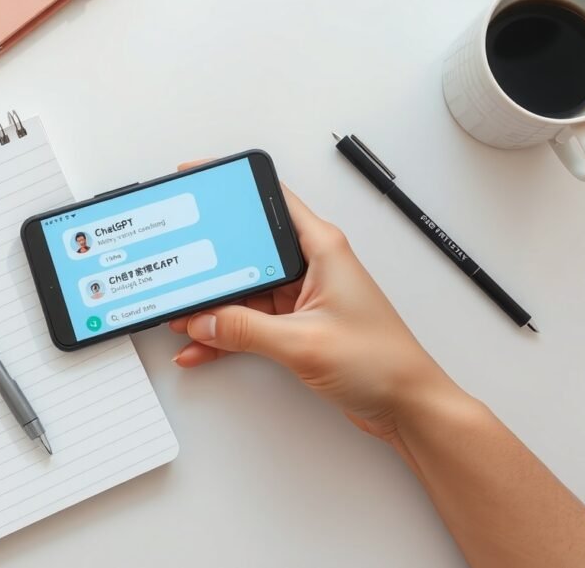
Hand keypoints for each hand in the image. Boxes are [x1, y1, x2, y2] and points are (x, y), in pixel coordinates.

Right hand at [169, 162, 464, 441]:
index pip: (271, 200)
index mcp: (322, 248)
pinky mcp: (297, 325)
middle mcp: (311, 266)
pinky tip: (200, 346)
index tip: (201, 179)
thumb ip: (246, 329)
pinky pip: (249, 322)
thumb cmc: (381, 363)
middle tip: (177, 264)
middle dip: (209, 261)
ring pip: (243, 290)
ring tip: (179, 315)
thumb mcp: (303, 342)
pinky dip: (224, 335)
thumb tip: (203, 319)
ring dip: (212, 306)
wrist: (407, 406)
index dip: (234, 187)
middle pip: (248, 250)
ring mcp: (302, 296)